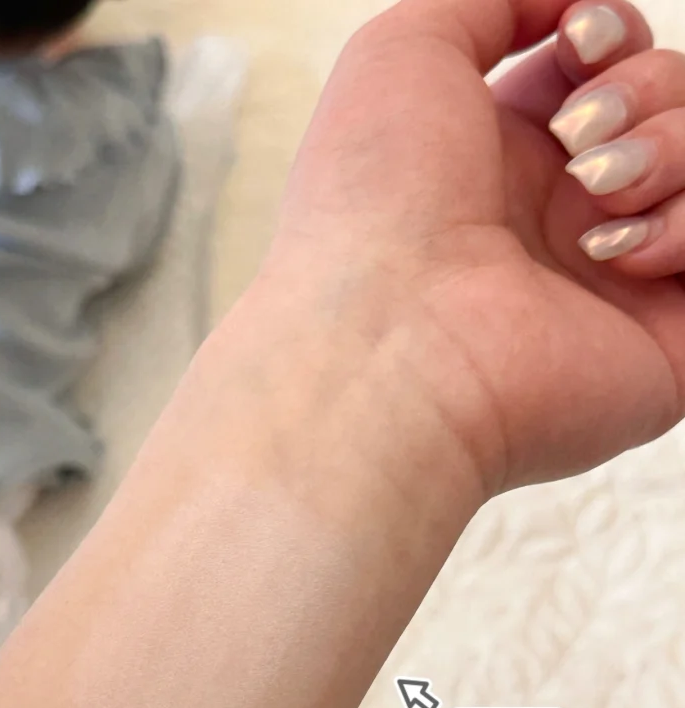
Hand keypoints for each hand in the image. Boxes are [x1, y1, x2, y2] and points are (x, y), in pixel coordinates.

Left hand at [264, 0, 684, 496]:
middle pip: (669, 107)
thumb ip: (495, 0)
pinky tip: (621, 255)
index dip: (612, 35)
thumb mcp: (404, 54)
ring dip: (669, 148)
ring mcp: (616, 288)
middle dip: (643, 88)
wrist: (388, 346)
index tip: (579, 41)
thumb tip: (573, 3)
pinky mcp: (664, 351)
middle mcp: (561, 224)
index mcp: (503, 161)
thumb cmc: (373, 208)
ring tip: (598, 194)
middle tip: (575, 137)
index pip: (606, 69)